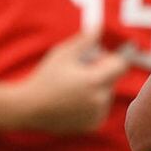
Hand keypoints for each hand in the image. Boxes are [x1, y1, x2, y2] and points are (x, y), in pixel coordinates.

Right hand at [11, 33, 129, 133]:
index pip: (121, 66)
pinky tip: (75, 99)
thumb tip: (100, 25)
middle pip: (113, 79)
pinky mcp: (92, 125)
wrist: (28, 108)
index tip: (103, 55)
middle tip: (79, 70)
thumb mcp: (63, 53)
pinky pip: (101, 108)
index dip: (113, 58)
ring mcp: (96, 115)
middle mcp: (99, 101)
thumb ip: (85, 39)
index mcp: (95, 82)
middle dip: (101, 71)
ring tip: (74, 86)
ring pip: (107, 93)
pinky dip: (93, 102)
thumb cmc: (45, 77)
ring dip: (98, 87)